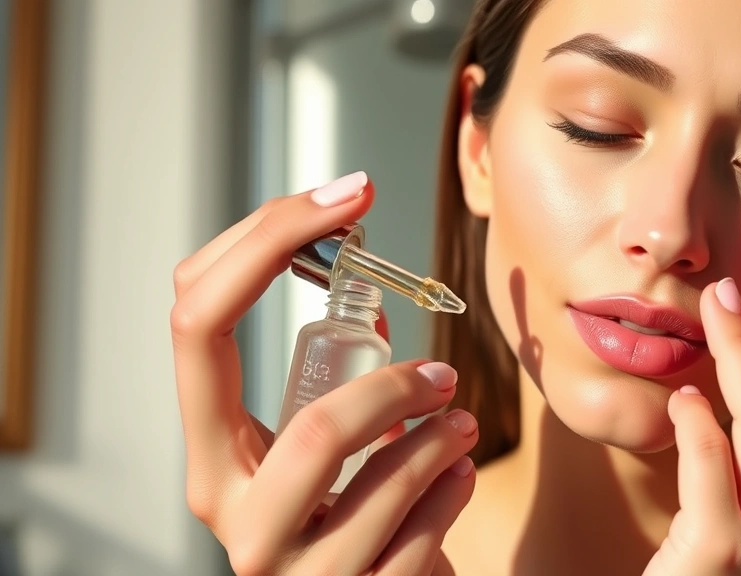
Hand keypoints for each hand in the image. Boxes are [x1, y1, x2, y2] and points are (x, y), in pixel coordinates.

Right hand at [171, 172, 476, 575]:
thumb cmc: (341, 519)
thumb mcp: (316, 449)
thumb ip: (331, 379)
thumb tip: (372, 310)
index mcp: (212, 457)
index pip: (196, 325)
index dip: (269, 239)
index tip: (349, 197)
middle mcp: (234, 519)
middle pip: (313, 429)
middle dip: (392, 387)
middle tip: (442, 371)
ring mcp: (292, 574)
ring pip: (379, 484)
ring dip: (440, 439)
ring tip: (463, 422)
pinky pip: (418, 539)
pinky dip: (450, 492)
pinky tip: (456, 478)